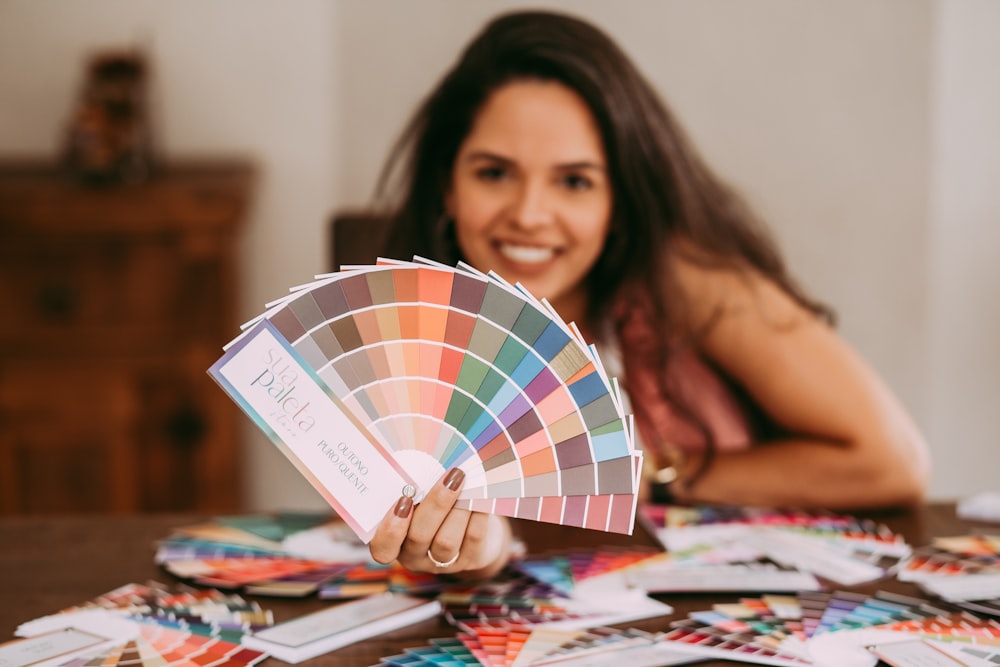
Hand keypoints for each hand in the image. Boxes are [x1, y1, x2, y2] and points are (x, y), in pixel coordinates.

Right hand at [369, 467, 511, 577]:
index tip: (403, 500)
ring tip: (467, 482)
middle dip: (436, 504)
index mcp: (395, 541)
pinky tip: (481, 493)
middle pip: (419, 537)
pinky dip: (477, 513)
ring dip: (458, 508)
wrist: (472, 526)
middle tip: (450, 475)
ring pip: (446, 542)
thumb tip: (420, 453)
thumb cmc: (434, 503)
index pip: (382, 548)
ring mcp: (443, 563)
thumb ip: (414, 485)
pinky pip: (473, 538)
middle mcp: (415, 556)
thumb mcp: (419, 497)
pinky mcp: (470, 560)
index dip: (390, 528)